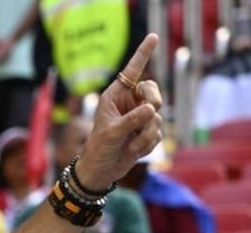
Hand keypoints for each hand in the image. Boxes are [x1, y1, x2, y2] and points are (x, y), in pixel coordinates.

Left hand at [75, 34, 163, 190]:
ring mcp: (140, 117)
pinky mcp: (147, 132)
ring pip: (157, 117)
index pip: (132, 71)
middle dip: (153, 104)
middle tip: (146, 116)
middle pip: (153, 92)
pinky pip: (158, 134)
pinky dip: (147, 145)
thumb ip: (131, 120)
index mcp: (115, 96)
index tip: (154, 37)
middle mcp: (129, 103)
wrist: (101, 170)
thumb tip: (151, 110)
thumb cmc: (98, 148)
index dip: (143, 54)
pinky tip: (133, 151)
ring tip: (129, 145)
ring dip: (145, 135)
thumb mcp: (111, 133)